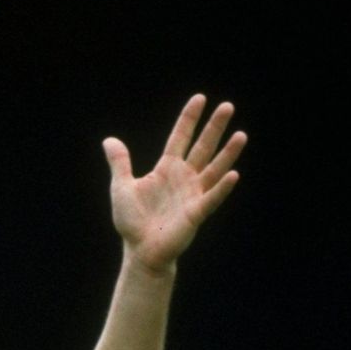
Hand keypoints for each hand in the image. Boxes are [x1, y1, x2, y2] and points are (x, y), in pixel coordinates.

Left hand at [105, 94, 246, 273]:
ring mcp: (193, 194)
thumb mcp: (121, 187)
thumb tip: (109, 140)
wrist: (141, 251)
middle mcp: (184, 178)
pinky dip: (221, 188)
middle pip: (202, 147)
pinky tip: (232, 174)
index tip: (200, 98)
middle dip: (214, 127)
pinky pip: (211, 198)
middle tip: (228, 106)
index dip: (189, 118)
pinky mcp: (196, 213)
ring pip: (214, 169)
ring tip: (240, 135)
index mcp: (167, 169)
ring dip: (227, 153)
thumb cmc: (133, 221)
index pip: (180, 137)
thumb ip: (120, 163)